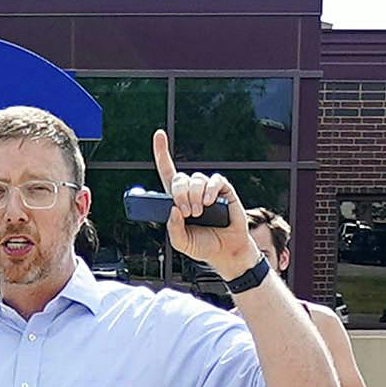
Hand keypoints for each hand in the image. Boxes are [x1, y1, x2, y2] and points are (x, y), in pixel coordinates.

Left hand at [159, 137, 267, 282]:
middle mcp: (192, 191)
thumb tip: (173, 210)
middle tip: (187, 212)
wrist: (226, 252)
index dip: (162, 152)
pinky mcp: (224, 190)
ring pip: (196, 179)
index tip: (159, 134)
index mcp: (178, 200)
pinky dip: (209, 190)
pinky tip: (209, 202)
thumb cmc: (203, 245)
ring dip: (194, 195)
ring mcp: (208, 189)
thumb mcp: (181, 243)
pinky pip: (214, 180)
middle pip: (179, 178)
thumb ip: (173, 229)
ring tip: (199, 212)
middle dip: (179, 193)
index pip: (167, 171)